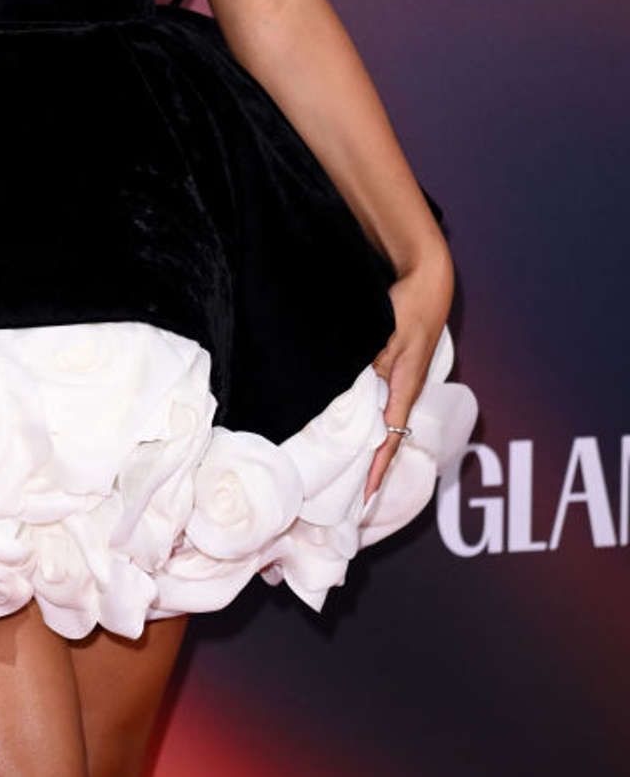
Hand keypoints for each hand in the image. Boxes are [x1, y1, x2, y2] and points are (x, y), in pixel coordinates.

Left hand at [363, 249, 454, 505]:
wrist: (427, 280)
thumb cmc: (410, 308)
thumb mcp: (388, 337)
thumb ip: (372, 365)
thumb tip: (354, 396)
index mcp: (405, 387)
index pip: (390, 439)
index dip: (377, 469)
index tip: (365, 496)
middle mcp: (404, 388)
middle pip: (386, 435)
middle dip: (370, 463)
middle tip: (350, 490)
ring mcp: (400, 377)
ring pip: (381, 417)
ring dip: (367, 439)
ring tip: (348, 464)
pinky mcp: (395, 364)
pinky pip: (379, 398)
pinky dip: (366, 414)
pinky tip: (350, 417)